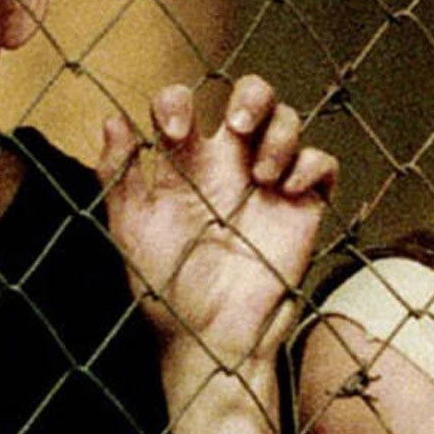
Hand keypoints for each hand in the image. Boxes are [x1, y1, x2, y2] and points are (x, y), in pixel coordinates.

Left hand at [99, 75, 337, 370]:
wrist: (208, 338)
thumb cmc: (163, 286)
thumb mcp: (129, 229)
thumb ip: (117, 175)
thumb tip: (111, 120)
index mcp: (182, 163)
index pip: (183, 104)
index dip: (178, 101)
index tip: (174, 133)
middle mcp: (227, 164)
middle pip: (252, 95)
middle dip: (252, 95)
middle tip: (236, 126)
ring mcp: (267, 183)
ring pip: (288, 121)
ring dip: (280, 134)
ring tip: (261, 174)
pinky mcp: (302, 209)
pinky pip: (321, 164)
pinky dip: (310, 165)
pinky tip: (287, 191)